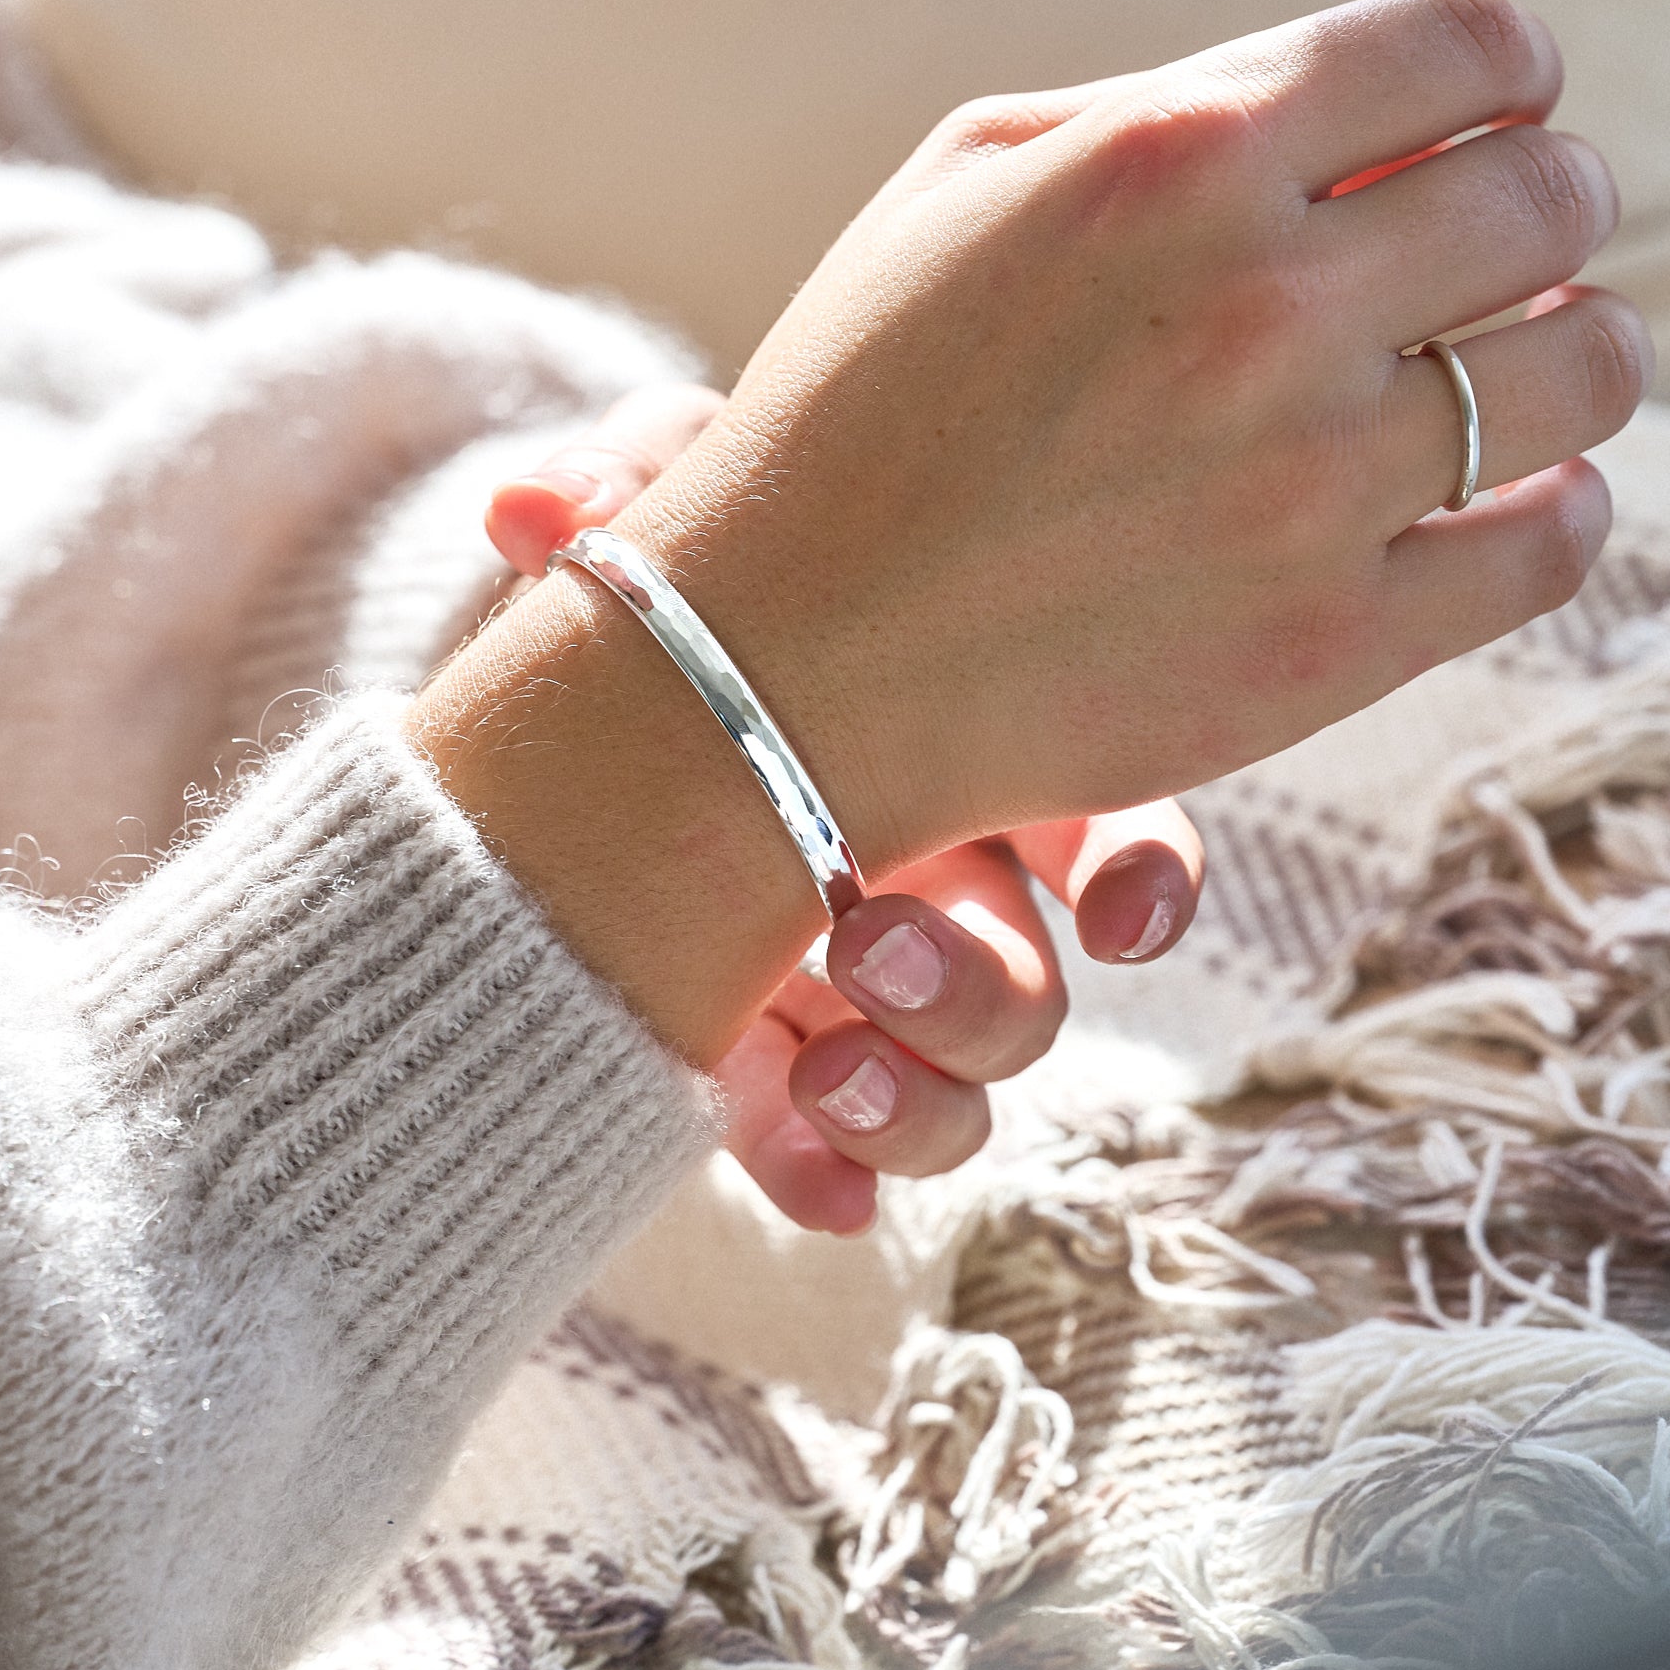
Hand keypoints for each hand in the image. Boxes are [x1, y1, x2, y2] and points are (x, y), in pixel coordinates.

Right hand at [417, 0, 1643, 1083]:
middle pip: (1548, 199)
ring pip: (1586, 368)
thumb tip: (1361, 114)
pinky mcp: (1329, 642)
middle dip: (1542, 205)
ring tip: (1514, 370)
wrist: (785, 657)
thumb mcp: (964, 186)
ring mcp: (1307, 483)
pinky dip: (1557, 507)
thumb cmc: (861, 409)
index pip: (1466, 46)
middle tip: (1501, 248)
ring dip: (1571, 349)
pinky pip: (1552, 545)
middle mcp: (1261, 304)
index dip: (1505, 72)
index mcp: (1173, 158)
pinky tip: (1506, 496)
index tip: (1495, 114)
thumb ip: (1166, 110)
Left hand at [486, 388, 1203, 1232]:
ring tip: (828, 1067)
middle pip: (1029, 983)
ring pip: (956, 1089)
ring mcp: (849, 997)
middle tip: (870, 944)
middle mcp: (931, 889)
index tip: (1119, 920)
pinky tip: (817, 1183)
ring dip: (919, 1098)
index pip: (1105, 821)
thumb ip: (641, 486)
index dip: (1140, 878)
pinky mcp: (763, 1071)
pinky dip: (833, 1175)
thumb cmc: (654, 614)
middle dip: (979, 991)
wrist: (550, 733)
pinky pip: (830, 1156)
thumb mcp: (662, 538)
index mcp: (954, 756)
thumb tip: (529, 501)